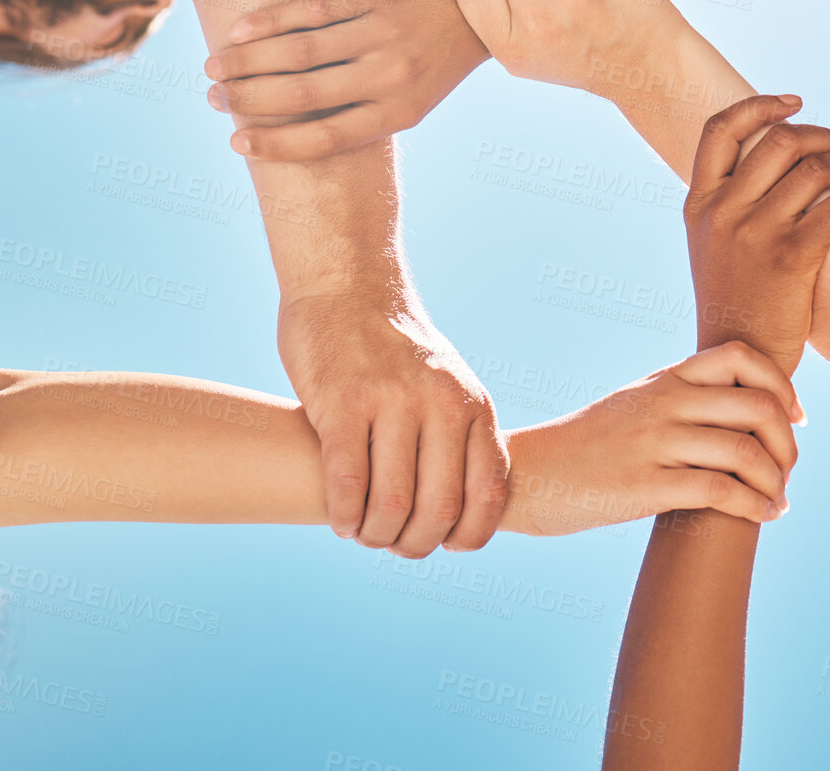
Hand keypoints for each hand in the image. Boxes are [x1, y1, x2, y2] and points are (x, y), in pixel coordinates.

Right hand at [202, 0, 489, 160]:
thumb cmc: (436, 53)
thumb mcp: (414, 94)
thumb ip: (365, 110)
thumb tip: (299, 132)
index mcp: (399, 111)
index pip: (327, 138)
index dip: (277, 144)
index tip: (236, 142)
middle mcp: (389, 76)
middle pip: (303, 94)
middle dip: (250, 99)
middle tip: (213, 98)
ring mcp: (380, 33)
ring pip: (298, 53)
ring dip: (247, 61)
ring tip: (213, 67)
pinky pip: (308, 12)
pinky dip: (268, 23)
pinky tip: (238, 30)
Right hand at [276, 293, 508, 556]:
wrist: (347, 286)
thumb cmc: (394, 350)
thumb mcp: (447, 384)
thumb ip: (458, 436)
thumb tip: (462, 511)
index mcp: (474, 406)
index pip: (488, 495)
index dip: (468, 536)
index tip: (444, 543)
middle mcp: (441, 404)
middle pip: (438, 509)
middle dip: (415, 544)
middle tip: (394, 544)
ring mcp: (392, 401)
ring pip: (392, 504)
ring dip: (375, 536)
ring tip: (364, 533)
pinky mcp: (342, 402)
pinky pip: (347, 483)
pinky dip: (345, 516)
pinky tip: (340, 519)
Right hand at [501, 341, 800, 535]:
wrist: (525, 475)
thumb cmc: (585, 447)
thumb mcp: (633, 404)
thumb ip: (679, 399)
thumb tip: (737, 412)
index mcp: (664, 379)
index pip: (742, 357)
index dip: (782, 385)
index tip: (795, 417)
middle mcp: (663, 403)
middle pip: (757, 404)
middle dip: (788, 442)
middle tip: (787, 469)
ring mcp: (653, 443)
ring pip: (745, 450)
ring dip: (776, 480)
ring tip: (778, 499)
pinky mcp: (644, 486)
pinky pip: (720, 491)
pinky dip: (755, 506)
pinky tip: (763, 516)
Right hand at [686, 95, 829, 374]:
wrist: (736, 359)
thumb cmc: (735, 299)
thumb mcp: (712, 243)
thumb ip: (729, 201)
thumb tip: (776, 154)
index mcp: (698, 203)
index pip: (720, 129)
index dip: (760, 106)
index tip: (794, 104)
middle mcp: (723, 212)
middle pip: (780, 140)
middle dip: (821, 137)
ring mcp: (754, 234)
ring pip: (816, 168)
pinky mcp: (790, 259)